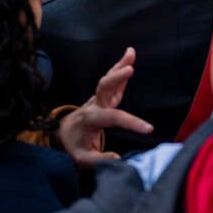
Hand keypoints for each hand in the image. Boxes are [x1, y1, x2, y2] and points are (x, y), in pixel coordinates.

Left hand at [57, 48, 153, 164]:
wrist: (64, 133)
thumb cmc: (74, 145)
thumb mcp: (82, 158)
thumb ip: (99, 159)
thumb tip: (117, 158)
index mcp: (92, 119)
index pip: (113, 118)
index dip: (131, 122)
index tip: (148, 129)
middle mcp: (94, 105)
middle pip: (104, 88)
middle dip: (116, 78)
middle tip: (130, 69)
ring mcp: (98, 98)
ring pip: (109, 80)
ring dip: (119, 66)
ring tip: (131, 52)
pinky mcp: (103, 96)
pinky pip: (112, 81)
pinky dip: (120, 68)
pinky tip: (129, 57)